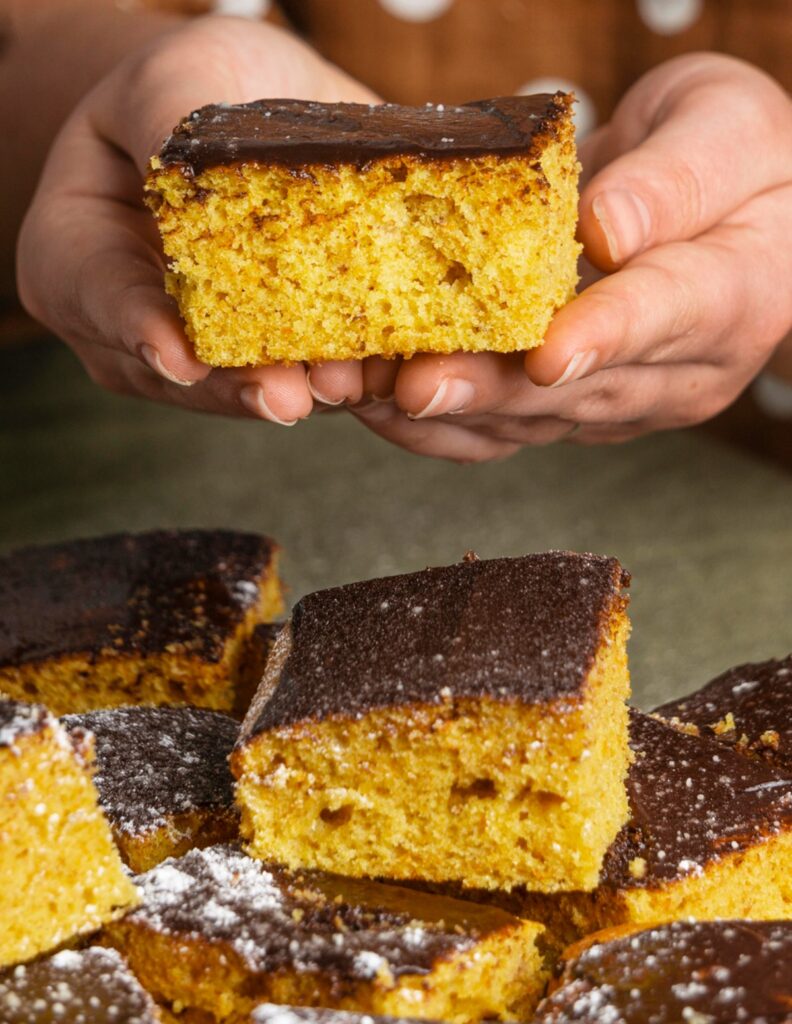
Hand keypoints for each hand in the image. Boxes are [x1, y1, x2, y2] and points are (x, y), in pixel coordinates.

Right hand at [17, 16, 372, 422]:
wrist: (252, 107)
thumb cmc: (197, 85)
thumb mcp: (177, 77)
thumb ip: (172, 122)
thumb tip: (198, 179)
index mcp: (77, 251)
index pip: (98, 296)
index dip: (138, 330)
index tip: (181, 359)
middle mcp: (128, 320)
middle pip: (174, 370)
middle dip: (236, 385)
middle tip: (287, 396)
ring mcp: (194, 350)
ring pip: (238, 389)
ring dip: (294, 391)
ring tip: (340, 387)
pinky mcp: (264, 358)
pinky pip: (293, 379)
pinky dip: (331, 380)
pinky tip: (369, 377)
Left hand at [354, 53, 791, 459]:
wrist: (724, 204)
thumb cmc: (730, 152)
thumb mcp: (724, 126)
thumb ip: (675, 180)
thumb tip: (606, 231)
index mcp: (735, 295)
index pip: (666, 315)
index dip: (601, 335)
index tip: (544, 353)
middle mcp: (680, 372)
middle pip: (580, 390)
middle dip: (492, 390)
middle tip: (418, 385)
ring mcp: (623, 401)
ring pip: (532, 423)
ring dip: (450, 412)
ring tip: (372, 393)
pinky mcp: (574, 412)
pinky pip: (505, 431)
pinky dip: (440, 422)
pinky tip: (379, 401)